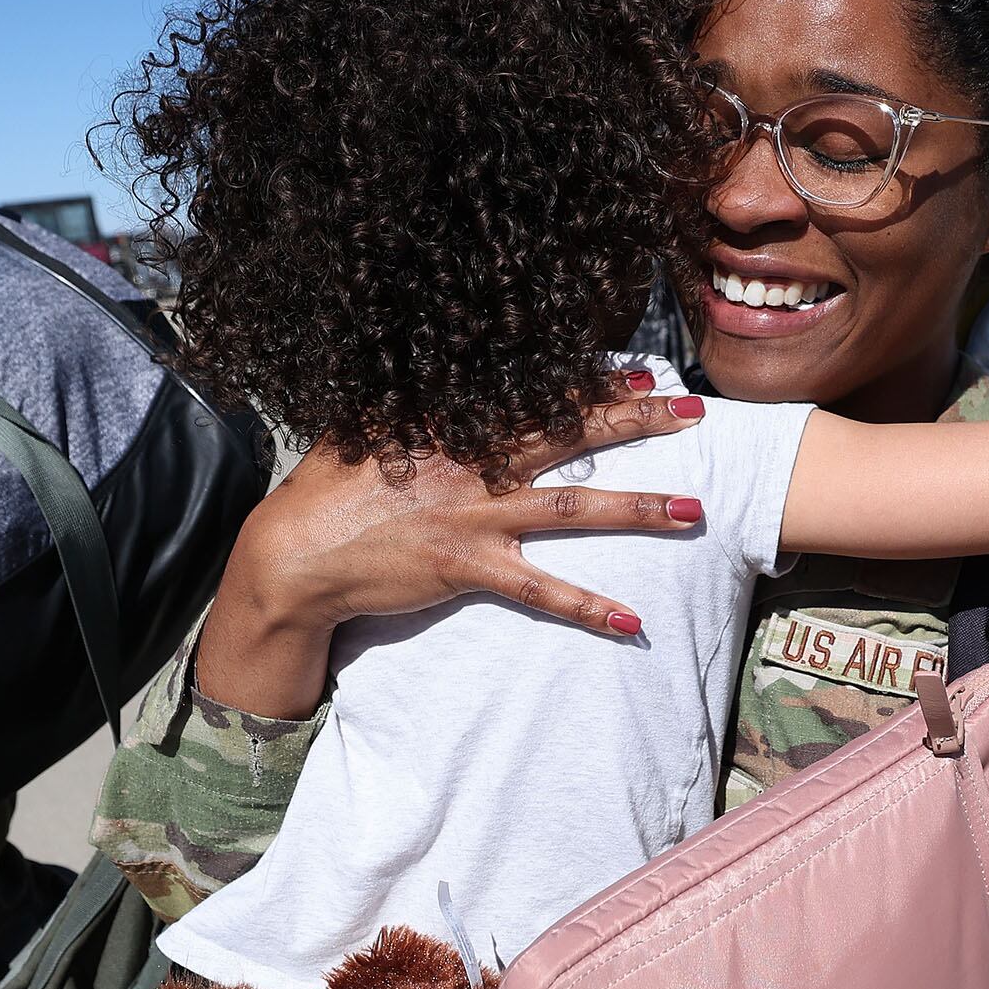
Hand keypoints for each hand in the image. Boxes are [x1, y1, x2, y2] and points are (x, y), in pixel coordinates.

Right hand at [195, 384, 702, 718]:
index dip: (593, 382)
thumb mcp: (366, 428)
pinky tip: (632, 620)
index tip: (640, 371)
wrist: (294, 557)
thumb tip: (426, 368)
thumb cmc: (327, 492)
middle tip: (694, 411)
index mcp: (455, 425)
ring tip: (695, 509)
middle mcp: (474, 463)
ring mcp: (474, 515)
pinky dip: (587, 607)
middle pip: (571, 434)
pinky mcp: (466, 565)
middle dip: (637, 420)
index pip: (539, 395)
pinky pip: (539, 590)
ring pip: (573, 508)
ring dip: (638, 509)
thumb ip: (408, 404)